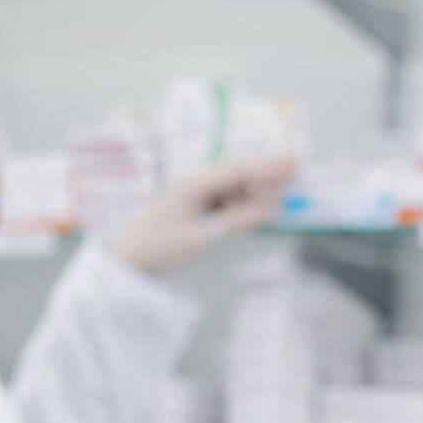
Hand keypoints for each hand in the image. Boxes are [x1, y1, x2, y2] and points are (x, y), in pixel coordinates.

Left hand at [112, 155, 297, 273]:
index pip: (238, 169)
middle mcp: (194, 182)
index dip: (267, 166)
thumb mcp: (202, 236)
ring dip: (254, 190)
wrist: (127, 261)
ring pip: (231, 185)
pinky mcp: (192, 206)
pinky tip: (254, 210)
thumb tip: (272, 208)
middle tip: (295, 172)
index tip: (294, 161)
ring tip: (277, 198)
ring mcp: (192, 193)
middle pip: (236, 172)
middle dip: (265, 173)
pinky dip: (241, 202)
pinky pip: (223, 197)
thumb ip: (237, 220)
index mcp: (193, 183)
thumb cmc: (160, 247)